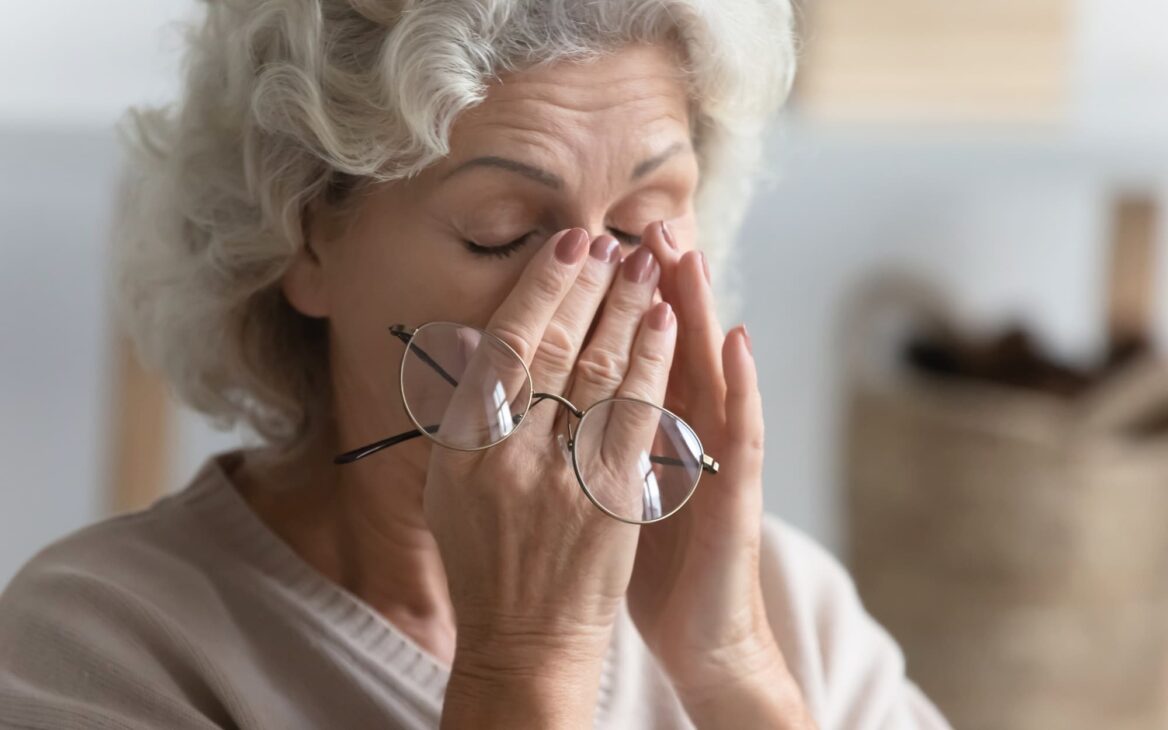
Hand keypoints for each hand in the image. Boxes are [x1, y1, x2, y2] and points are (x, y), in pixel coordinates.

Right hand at [425, 228, 676, 727]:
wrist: (524, 639)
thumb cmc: (487, 558)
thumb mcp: (454, 486)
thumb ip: (471, 415)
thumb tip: (490, 339)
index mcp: (462, 446)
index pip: (503, 346)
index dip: (538, 288)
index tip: (565, 246)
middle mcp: (506, 455)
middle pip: (552, 348)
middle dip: (586, 286)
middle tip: (609, 241)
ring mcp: (562, 477)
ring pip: (598, 372)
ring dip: (625, 310)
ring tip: (644, 263)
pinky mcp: (614, 499)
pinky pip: (638, 416)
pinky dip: (653, 363)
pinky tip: (668, 324)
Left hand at [626, 221, 814, 727]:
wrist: (699, 627)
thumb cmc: (642, 558)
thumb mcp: (606, 486)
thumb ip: (581, 435)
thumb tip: (527, 394)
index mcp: (642, 424)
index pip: (623, 346)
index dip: (605, 297)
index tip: (586, 240)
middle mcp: (682, 427)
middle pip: (665, 341)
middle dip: (649, 280)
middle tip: (636, 216)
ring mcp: (714, 455)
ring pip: (706, 367)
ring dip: (697, 307)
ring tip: (687, 251)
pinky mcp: (736, 490)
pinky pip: (740, 430)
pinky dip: (742, 383)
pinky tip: (738, 339)